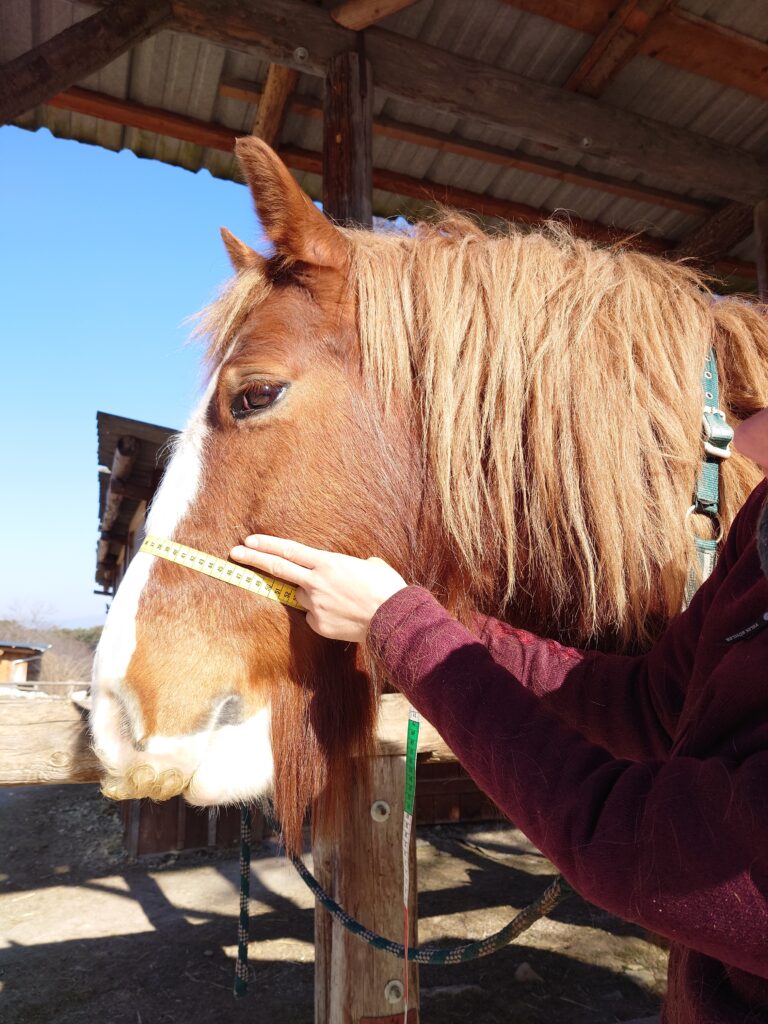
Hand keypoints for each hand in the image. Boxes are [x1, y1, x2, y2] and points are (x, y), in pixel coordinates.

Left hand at [230, 536, 407, 642]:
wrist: (392, 618)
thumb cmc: (386, 588)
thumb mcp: (371, 565)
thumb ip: (352, 566)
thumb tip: (354, 568)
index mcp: (327, 563)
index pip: (289, 551)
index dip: (267, 544)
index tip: (249, 540)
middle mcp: (315, 582)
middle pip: (278, 569)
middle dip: (253, 559)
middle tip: (234, 553)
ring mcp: (315, 605)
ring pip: (303, 597)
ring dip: (313, 595)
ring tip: (342, 599)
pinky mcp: (318, 625)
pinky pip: (314, 616)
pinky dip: (323, 614)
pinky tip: (343, 615)